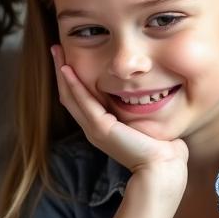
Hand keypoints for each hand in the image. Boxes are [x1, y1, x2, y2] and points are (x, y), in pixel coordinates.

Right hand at [52, 46, 187, 199]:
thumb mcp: (147, 125)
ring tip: (56, 52)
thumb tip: (156, 95)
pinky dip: (73, 84)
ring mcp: (94, 129)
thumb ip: (144, 112)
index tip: (68, 59)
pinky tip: (67, 69)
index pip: (80, 99)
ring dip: (62, 73)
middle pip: (69, 95)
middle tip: (55, 49)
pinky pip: (82, 101)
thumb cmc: (162, 151)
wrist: (163, 168)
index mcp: (102, 128)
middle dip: (61, 71)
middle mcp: (93, 129)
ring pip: (70, 96)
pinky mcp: (100, 128)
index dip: (72, 79)